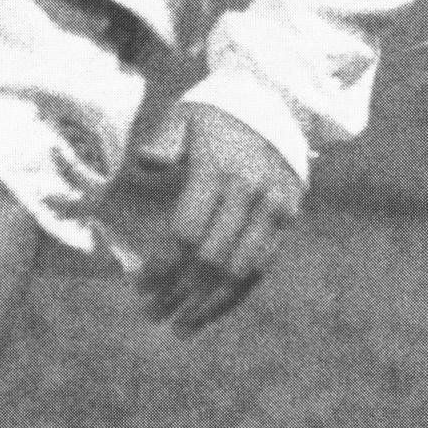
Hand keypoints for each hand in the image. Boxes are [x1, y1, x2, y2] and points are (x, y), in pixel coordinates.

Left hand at [135, 104, 303, 333]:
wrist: (277, 100)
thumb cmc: (215, 113)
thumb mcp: (183, 116)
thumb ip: (162, 143)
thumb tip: (144, 165)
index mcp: (218, 170)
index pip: (187, 233)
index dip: (162, 266)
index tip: (139, 287)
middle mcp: (250, 193)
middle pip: (211, 259)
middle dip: (179, 294)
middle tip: (151, 315)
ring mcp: (274, 208)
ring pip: (241, 271)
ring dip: (208, 305)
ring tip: (180, 328)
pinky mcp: (288, 217)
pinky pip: (262, 266)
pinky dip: (237, 294)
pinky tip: (212, 311)